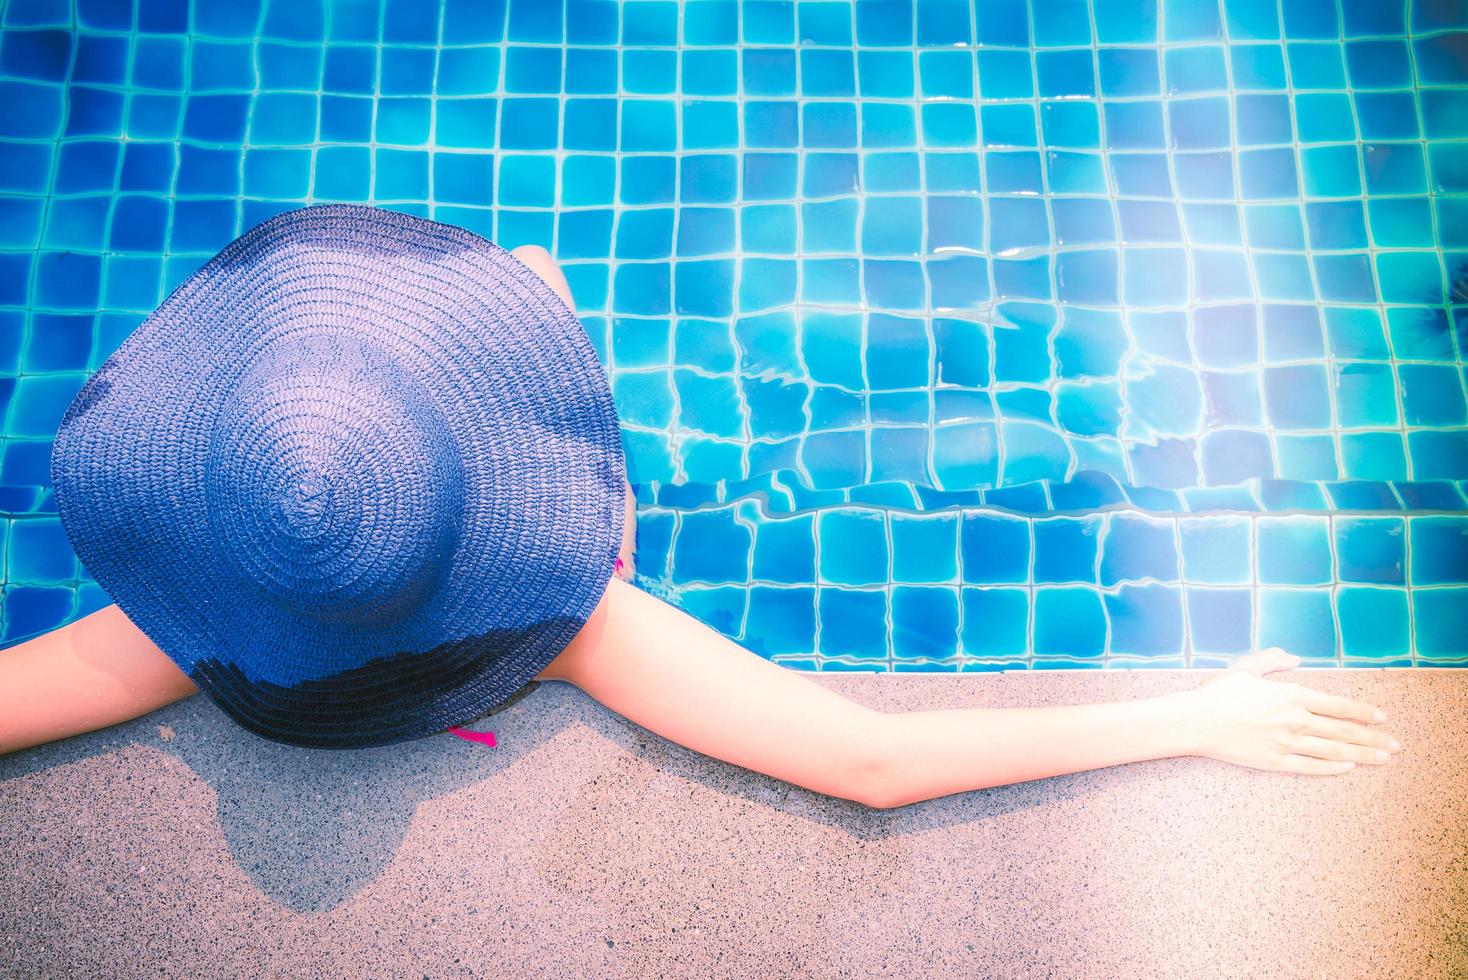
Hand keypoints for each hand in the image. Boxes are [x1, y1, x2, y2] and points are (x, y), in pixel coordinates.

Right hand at [1173, 647, 1400, 774]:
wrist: (1196, 721)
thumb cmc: (1219, 693)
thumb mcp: (1247, 668)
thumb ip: (1273, 660)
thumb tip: (1294, 657)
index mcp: (1291, 695)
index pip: (1338, 706)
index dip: (1362, 712)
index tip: (1380, 717)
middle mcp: (1295, 720)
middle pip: (1343, 730)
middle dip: (1372, 738)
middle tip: (1395, 745)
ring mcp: (1287, 743)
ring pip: (1333, 750)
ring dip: (1361, 755)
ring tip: (1382, 759)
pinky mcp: (1275, 761)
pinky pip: (1310, 766)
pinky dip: (1331, 768)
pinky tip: (1347, 767)